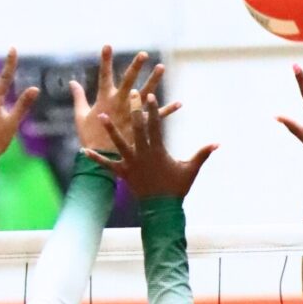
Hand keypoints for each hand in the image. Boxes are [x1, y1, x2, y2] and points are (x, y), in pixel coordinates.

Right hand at [70, 45, 180, 151]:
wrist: (102, 157)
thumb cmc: (89, 138)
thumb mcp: (80, 116)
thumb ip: (79, 97)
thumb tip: (72, 82)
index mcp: (104, 99)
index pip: (104, 75)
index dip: (105, 60)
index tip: (107, 45)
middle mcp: (120, 103)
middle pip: (128, 80)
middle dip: (135, 66)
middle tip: (143, 54)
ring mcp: (132, 113)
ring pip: (145, 93)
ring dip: (154, 80)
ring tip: (161, 67)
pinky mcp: (141, 125)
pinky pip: (157, 116)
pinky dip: (169, 109)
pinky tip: (179, 103)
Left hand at [84, 93, 216, 199]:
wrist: (162, 210)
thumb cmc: (176, 189)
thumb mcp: (191, 170)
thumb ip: (202, 154)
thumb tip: (218, 143)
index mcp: (158, 151)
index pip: (156, 126)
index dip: (153, 110)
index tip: (150, 95)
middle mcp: (143, 154)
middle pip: (137, 128)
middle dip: (133, 110)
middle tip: (130, 93)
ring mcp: (132, 164)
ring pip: (120, 143)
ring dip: (110, 130)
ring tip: (101, 116)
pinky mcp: (123, 175)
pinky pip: (107, 166)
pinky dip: (96, 159)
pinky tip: (83, 151)